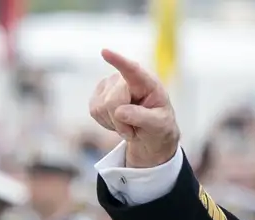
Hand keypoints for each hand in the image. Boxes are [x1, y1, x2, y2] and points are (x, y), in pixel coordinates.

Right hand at [89, 49, 179, 167]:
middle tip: (134, 130)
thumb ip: (143, 118)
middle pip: (112, 101)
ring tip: (129, 124)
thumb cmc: (159, 124)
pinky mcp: (97, 95)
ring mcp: (109, 85)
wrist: (150, 133)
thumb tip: (119, 112)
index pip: (132, 70)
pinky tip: (118, 122)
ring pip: (101, 107)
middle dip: (121, 121)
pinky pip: (95, 111)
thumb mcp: (160, 125)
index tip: (105, 52)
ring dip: (115, 124)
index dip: (118, 61)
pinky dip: (107, 123)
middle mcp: (125, 79)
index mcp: (146, 82)